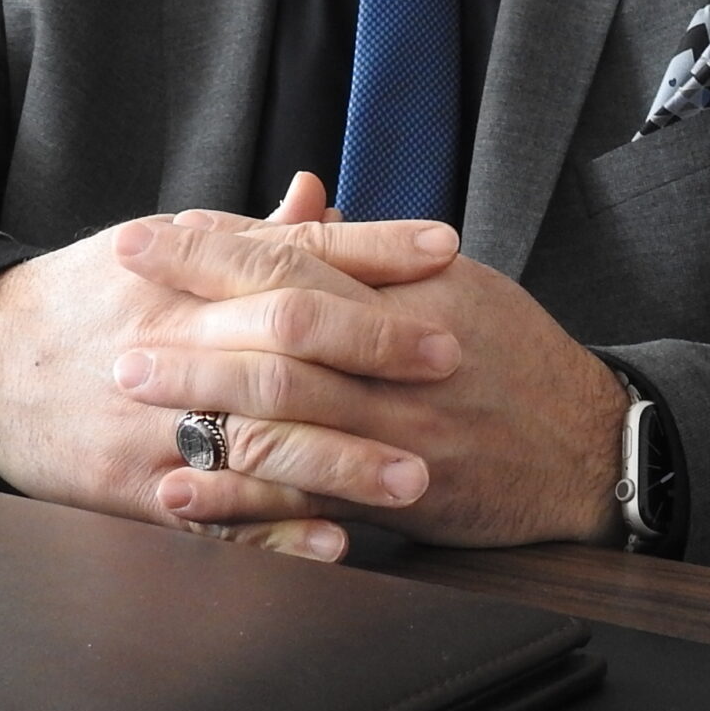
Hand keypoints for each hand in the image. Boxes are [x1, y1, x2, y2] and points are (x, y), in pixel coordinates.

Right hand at [0, 177, 461, 559]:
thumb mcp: (159, 251)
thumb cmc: (90, 298)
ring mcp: (150, 421)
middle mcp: (170, 340)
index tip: (447, 250)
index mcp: (182, 273)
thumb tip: (322, 191)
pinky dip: (277, 533)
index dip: (371, 249)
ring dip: (342, 459)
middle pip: (282, 337)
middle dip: (372, 349)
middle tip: (451, 361)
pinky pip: (213, 519)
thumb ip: (249, 236)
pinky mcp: (129, 489)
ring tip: (417, 475)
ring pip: (256, 439)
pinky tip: (337, 540)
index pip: (291, 253)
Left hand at [117, 224, 627, 549]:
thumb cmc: (515, 355)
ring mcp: (398, 433)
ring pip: (287, 416)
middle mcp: (401, 358)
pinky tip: (181, 492)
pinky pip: (304, 500)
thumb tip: (300, 209)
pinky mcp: (397, 500)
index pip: (297, 258)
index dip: (216, 249)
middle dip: (192, 325)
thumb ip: (372, 253)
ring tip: (136, 396)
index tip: (147, 238)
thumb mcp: (457, 283)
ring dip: (201, 406)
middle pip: (281, 333)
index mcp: (411, 291)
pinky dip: (237, 500)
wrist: (589, 447)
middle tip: (120, 323)